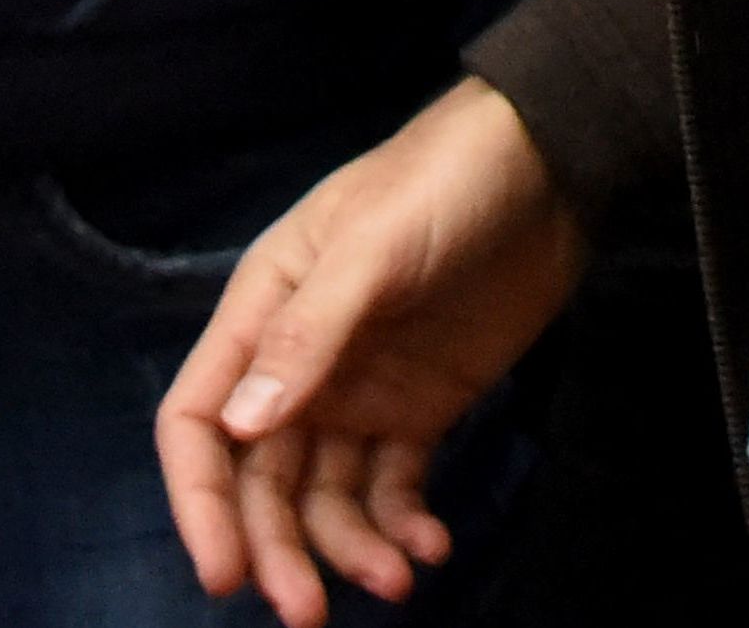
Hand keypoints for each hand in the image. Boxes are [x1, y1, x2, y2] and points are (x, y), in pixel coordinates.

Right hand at [157, 80, 591, 624]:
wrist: (548, 166)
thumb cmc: (440, 183)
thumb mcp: (370, 248)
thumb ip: (308, 336)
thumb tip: (242, 430)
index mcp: (262, 311)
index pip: (201, 420)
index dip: (200, 501)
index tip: (225, 576)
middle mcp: (298, 361)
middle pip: (261, 478)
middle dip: (277, 549)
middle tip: (308, 616)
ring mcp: (360, 388)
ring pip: (327, 496)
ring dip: (347, 549)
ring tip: (397, 583)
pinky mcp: (420, 407)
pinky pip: (393, 486)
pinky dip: (402, 527)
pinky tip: (431, 547)